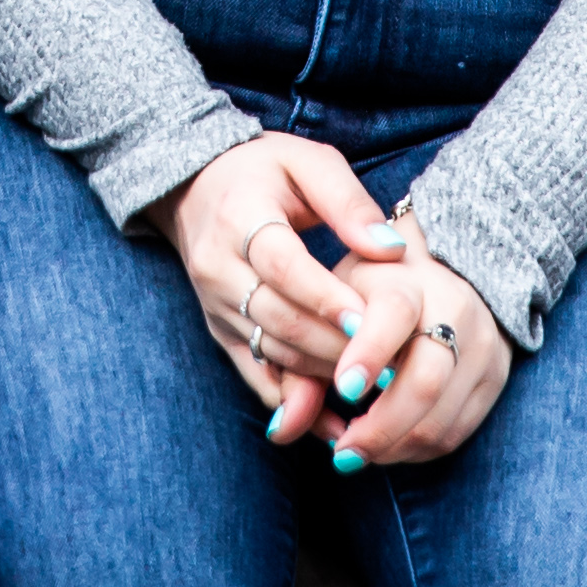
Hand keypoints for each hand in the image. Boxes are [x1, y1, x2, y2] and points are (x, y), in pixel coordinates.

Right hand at [150, 133, 407, 445]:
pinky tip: (334, 424)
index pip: (281, 264)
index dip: (325, 297)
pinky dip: (293, 404)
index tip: (368, 323)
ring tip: (375, 392)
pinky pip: (254, 376)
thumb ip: (348, 202)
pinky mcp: (219, 333)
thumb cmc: (266, 169)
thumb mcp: (308, 162)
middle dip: (335, 346)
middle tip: (389, 368)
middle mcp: (218, 266)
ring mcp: (214, 305)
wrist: (196, 187)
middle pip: (278, 316)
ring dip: (322, 375)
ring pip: (270, 350)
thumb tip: (391, 251)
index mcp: (239, 216)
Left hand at [317, 248, 508, 470]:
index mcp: (406, 280)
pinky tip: (388, 445)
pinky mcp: (495, 378)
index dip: (369, 352)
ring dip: (394, 447)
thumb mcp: (332, 303)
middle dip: (380, 427)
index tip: (344, 389)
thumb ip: (301, 361)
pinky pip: (457, 432)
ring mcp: (481, 346)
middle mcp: (453, 308)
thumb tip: (281, 430)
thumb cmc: (370, 292)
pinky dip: (417, 449)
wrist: (444, 270)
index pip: (393, 314)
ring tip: (357, 453)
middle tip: (342, 453)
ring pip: (441, 417)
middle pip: (425, 380)